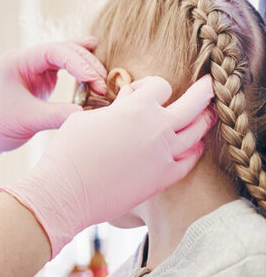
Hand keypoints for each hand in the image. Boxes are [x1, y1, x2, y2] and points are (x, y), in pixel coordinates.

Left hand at [0, 39, 107, 167]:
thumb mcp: (28, 121)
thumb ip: (59, 115)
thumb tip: (91, 114)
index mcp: (18, 61)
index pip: (55, 52)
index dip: (79, 64)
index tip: (96, 82)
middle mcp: (25, 60)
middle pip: (64, 51)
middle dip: (87, 66)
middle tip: (104, 87)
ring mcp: (33, 68)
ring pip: (66, 58)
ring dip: (86, 68)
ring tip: (104, 83)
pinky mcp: (39, 80)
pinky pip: (64, 69)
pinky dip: (80, 73)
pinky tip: (96, 73)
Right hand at [0, 75, 215, 256]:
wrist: (66, 191)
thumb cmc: (69, 151)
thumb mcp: (87, 117)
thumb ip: (115, 107)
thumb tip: (129, 99)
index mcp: (135, 109)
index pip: (160, 85)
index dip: (151, 84)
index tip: (141, 90)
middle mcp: (157, 129)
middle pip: (194, 104)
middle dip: (203, 91)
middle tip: (209, 85)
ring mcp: (164, 155)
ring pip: (198, 132)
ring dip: (203, 120)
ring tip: (207, 114)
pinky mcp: (164, 178)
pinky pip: (190, 160)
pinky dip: (193, 150)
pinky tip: (192, 145)